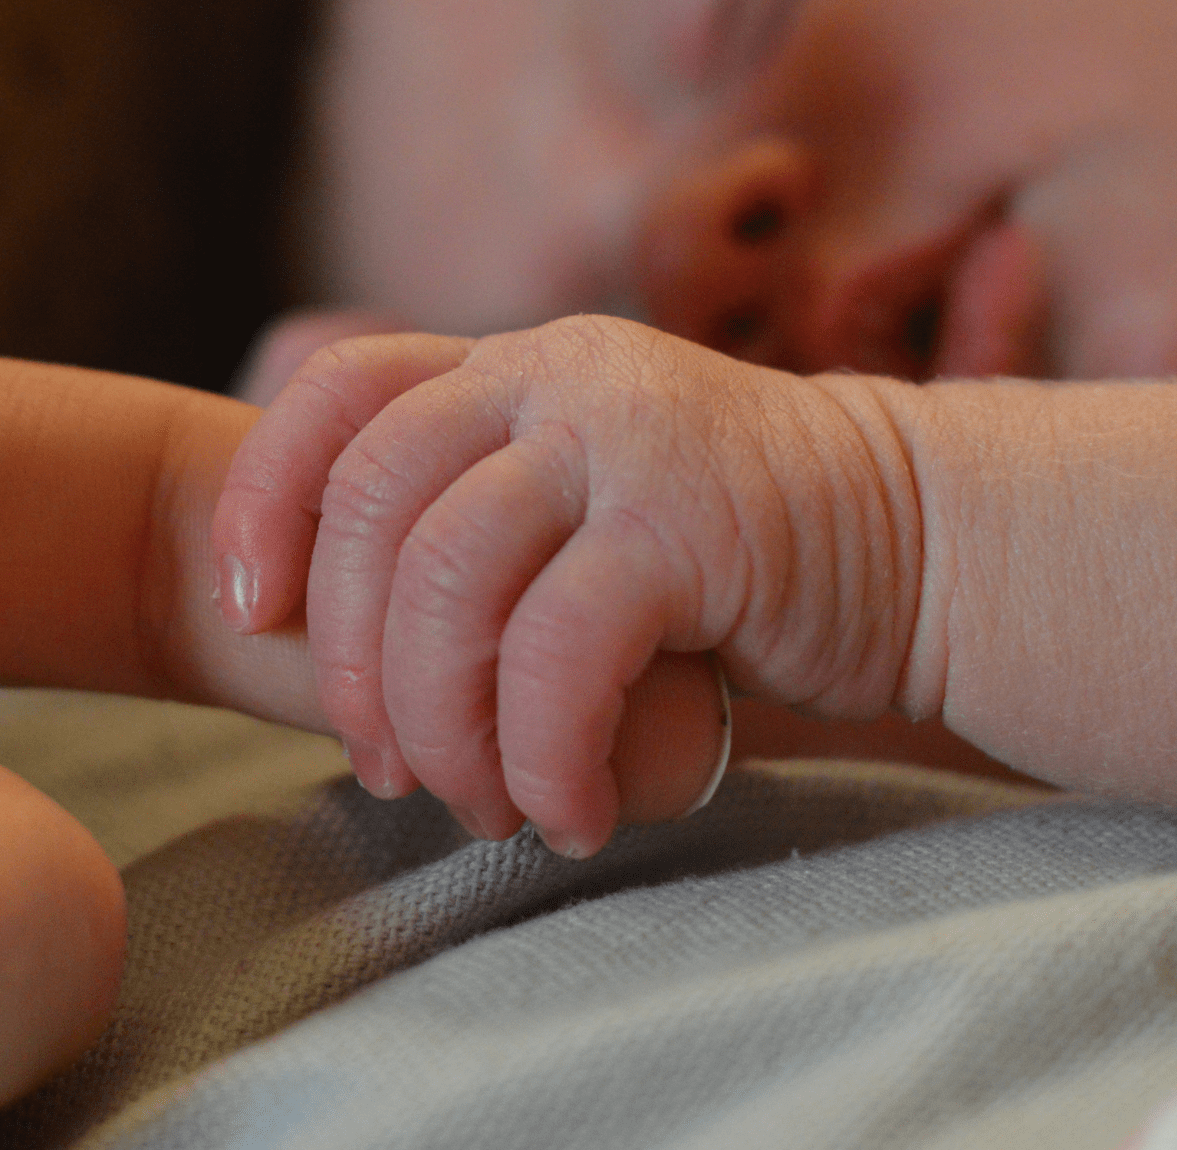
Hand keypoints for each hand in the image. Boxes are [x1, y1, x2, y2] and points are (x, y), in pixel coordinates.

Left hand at [211, 317, 929, 856]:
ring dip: (442, 726)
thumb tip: (344, 646)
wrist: (928, 548)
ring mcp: (624, 438)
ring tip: (481, 806)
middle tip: (389, 770)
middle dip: (355, 663)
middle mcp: (558, 376)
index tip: (248, 612)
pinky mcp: (690, 521)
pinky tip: (569, 811)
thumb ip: (487, 525)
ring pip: (449, 582)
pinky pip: (557, 652)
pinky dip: (541, 754)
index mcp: (518, 366)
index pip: (339, 387)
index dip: (265, 494)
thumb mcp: (592, 509)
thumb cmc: (741, 563)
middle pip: (373, 505)